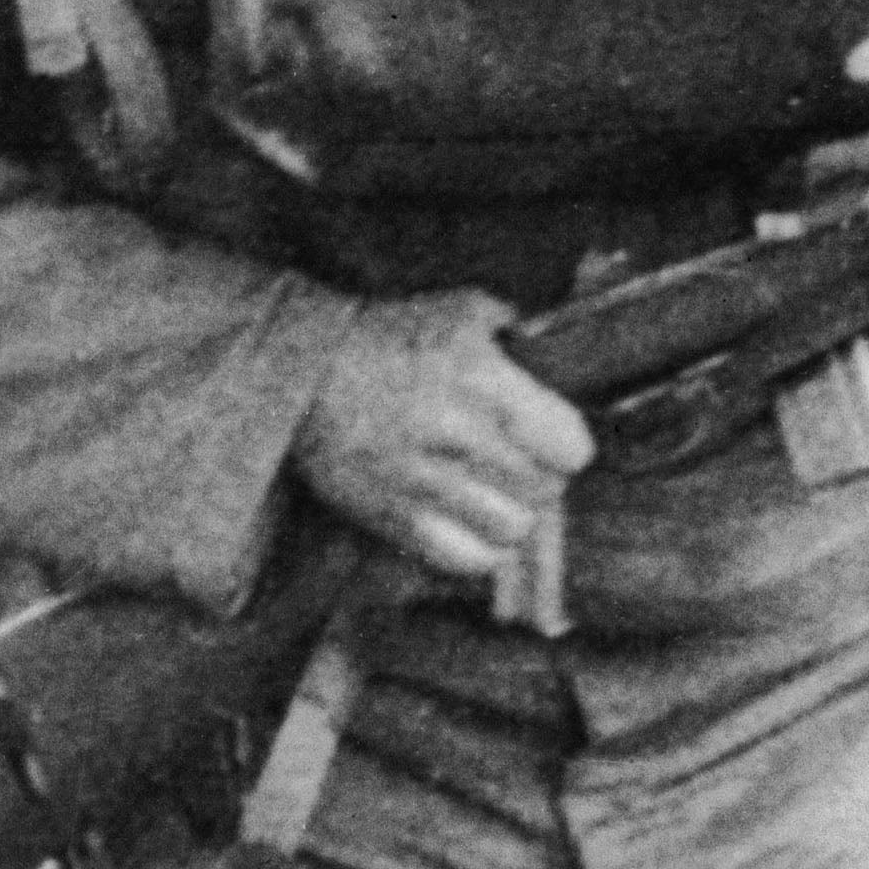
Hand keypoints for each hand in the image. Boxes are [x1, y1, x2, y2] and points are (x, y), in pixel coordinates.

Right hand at [292, 293, 593, 583]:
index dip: (562, 446)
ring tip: (489, 496)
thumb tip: (563, 360)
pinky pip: (467, 558)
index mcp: (480, 379)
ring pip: (512, 529)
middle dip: (534, 478)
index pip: (569, 449)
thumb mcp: (460, 310)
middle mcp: (456, 432)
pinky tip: (465, 523)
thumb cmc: (385, 337)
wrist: (299, 369)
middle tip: (509, 464)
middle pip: (543, 490)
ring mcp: (422, 479)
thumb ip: (519, 335)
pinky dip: (476, 548)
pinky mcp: (390, 515)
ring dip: (507, 515)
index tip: (543, 440)